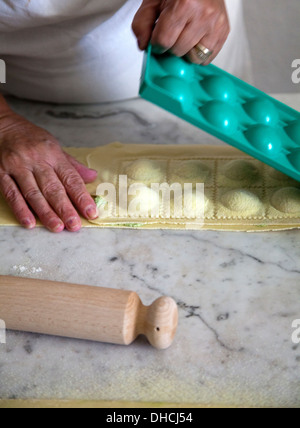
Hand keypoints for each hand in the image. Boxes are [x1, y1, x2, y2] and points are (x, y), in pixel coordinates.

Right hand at [0, 111, 97, 232]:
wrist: (2, 125)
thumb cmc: (31, 138)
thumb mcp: (55, 146)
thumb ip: (72, 165)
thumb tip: (93, 177)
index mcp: (53, 154)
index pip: (71, 179)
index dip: (82, 197)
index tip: (91, 212)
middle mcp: (36, 160)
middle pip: (53, 188)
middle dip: (65, 209)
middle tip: (75, 225)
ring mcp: (18, 167)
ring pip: (34, 193)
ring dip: (46, 213)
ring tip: (57, 227)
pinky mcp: (1, 173)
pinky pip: (12, 194)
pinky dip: (21, 209)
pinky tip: (30, 222)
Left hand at [132, 0, 229, 63]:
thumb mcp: (154, 0)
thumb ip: (142, 23)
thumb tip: (144, 45)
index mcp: (184, 4)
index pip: (164, 41)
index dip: (156, 43)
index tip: (157, 39)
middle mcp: (203, 15)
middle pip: (178, 51)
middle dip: (170, 46)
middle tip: (172, 33)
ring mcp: (216, 24)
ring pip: (193, 58)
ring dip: (185, 52)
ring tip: (184, 36)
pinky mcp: (224, 32)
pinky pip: (207, 58)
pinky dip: (198, 54)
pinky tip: (194, 41)